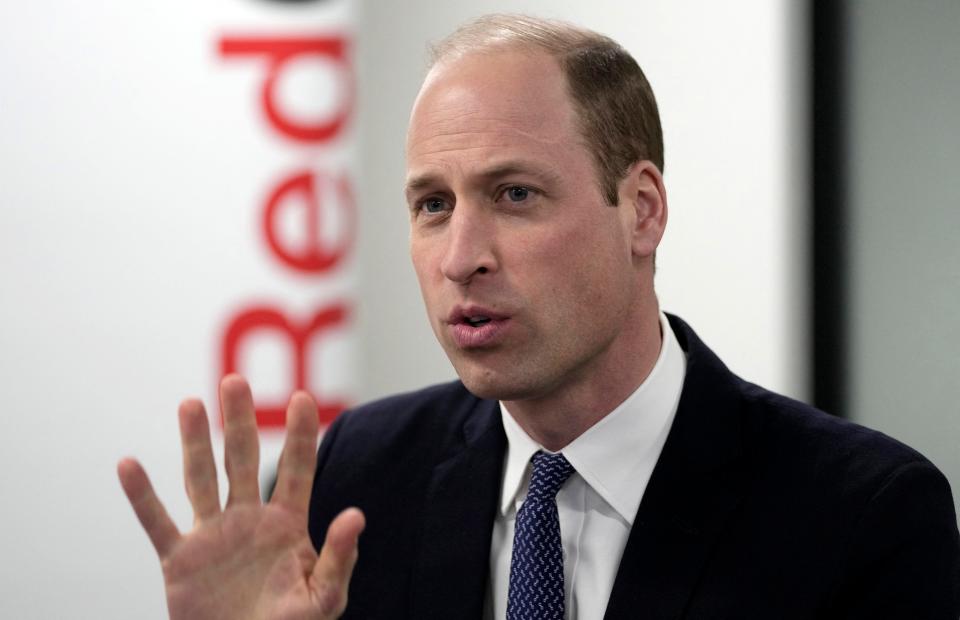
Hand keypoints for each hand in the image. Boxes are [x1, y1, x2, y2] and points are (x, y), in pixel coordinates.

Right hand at [118, 375, 364, 618]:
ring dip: (194, 443)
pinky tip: (129, 463)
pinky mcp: (180, 560)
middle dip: (240, 421)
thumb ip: (339, 557)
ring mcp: (212, 536)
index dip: (299, 435)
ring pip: (201, 479)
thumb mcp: (324, 597)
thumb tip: (357, 514)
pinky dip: (142, 496)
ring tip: (191, 403)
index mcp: (287, 524)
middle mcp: (248, 520)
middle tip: (236, 380)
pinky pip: (157, 523)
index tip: (302, 397)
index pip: (296, 470)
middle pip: (243, 460)